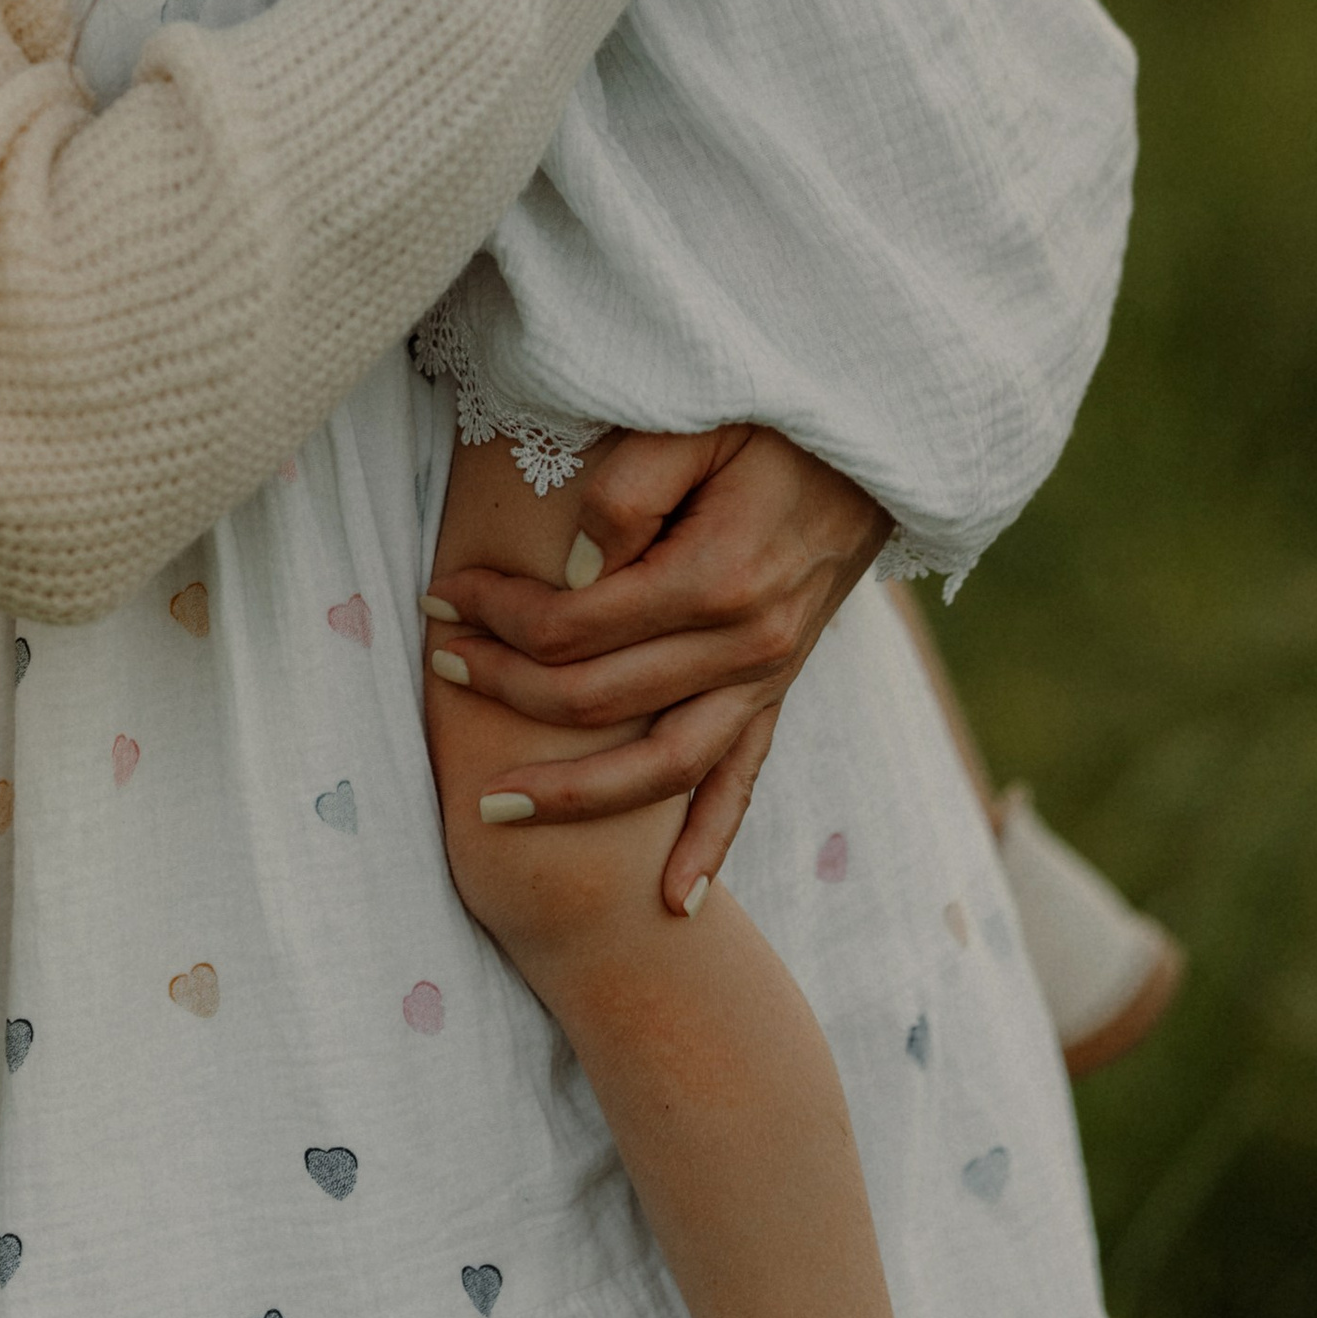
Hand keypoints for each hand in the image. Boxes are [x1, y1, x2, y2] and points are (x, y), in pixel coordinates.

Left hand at [424, 424, 892, 910]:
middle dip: (505, 687)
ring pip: (664, 769)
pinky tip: (676, 902)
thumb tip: (578, 566)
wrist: (878, 438)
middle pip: (599, 698)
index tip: (446, 593)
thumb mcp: (697, 420)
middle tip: (438, 663)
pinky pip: (744, 778)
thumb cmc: (774, 416)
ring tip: (494, 812)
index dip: (499, 616)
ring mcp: (768, 674)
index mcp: (717, 577)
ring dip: (577, 797)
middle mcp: (746, 643)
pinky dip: (711, 844)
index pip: (576, 625)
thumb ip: (629, 488)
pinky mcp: (781, 685)